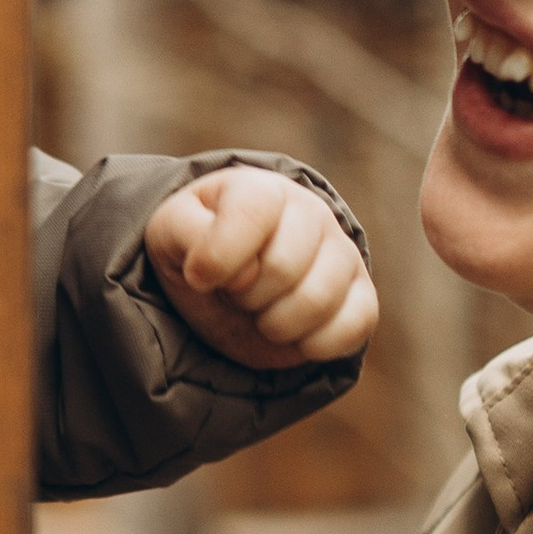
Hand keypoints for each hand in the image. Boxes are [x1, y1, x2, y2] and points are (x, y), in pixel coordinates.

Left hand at [143, 166, 377, 374]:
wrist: (228, 283)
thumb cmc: (197, 251)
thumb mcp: (170, 234)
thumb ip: (188, 234)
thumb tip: (239, 273)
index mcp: (260, 189)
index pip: (254, 210)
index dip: (222, 255)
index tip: (201, 276)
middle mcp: (310, 212)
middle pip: (283, 266)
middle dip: (245, 296)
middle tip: (235, 293)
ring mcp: (342, 253)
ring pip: (318, 301)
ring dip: (274, 324)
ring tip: (260, 312)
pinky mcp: (362, 296)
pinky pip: (355, 326)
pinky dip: (313, 345)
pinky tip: (292, 334)